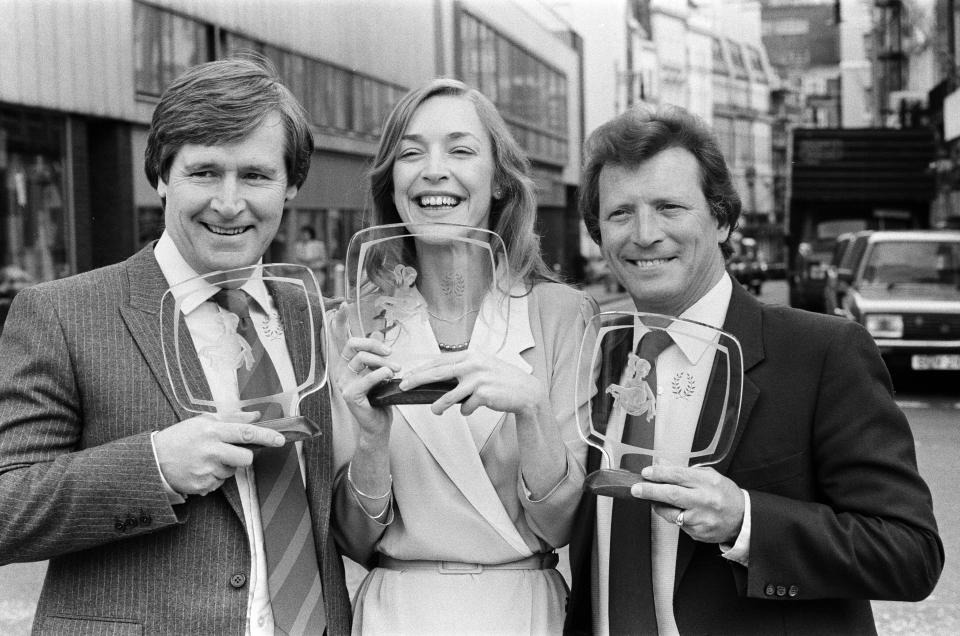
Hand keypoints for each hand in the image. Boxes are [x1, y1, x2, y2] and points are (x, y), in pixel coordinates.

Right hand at [153, 413, 284, 495]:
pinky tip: (199, 470)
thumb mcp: (204, 421)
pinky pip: (219, 483)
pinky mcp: (202, 486)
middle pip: (245, 458)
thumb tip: (256, 416)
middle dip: (244, 457)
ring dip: (225, 466)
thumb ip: (232, 418)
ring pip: (232, 471)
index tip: (281, 439)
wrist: (153, 460)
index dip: (267, 436)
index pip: (246, 432)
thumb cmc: (181, 437)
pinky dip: (213, 478)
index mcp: (212, 431)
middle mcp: (211, 450)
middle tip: (230, 452)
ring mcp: (206, 470)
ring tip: (206, 460)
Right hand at [328, 304, 398, 436]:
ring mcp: (343, 384)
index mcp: (346, 364)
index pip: (339, 339)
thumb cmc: (379, 398)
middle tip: (390, 352)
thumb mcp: (379, 371)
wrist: (378, 424)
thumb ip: (375, 353)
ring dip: (383, 361)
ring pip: (361, 359)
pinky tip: (389, 375)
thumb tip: (376, 331)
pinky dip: (380, 373)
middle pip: (353, 344)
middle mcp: (340, 372)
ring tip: (396, 369)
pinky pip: (367, 377)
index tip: (342, 305)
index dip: (339, 322)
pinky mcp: (351, 395)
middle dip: (374, 344)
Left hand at [398, 351, 547, 417]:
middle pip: (438, 373)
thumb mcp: (483, 366)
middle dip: (418, 380)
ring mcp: (478, 379)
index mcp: (471, 355)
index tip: (408, 374)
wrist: (526, 392)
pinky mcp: (484, 394)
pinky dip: (466, 410)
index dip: (422, 367)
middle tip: (403, 386)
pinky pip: (466, 406)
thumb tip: (438, 378)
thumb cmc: (502, 380)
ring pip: (449, 395)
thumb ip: (463, 369)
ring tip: (435, 411)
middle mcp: (473, 364)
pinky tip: (471, 409)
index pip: (440, 360)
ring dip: (439, 405)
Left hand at [630, 465, 744, 543]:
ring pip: (671, 513)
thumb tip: (661, 464)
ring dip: (658, 506)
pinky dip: (674, 517)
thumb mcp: (709, 476)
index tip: (646, 473)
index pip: (678, 475)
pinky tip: (679, 512)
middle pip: (671, 494)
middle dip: (650, 491)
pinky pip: (679, 524)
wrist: (743, 519)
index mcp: (708, 483)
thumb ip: (685, 471)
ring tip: (654, 500)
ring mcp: (701, 519)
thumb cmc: (725, 494)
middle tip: (636, 489)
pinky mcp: (698, 533)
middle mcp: (705, 500)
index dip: (659, 473)